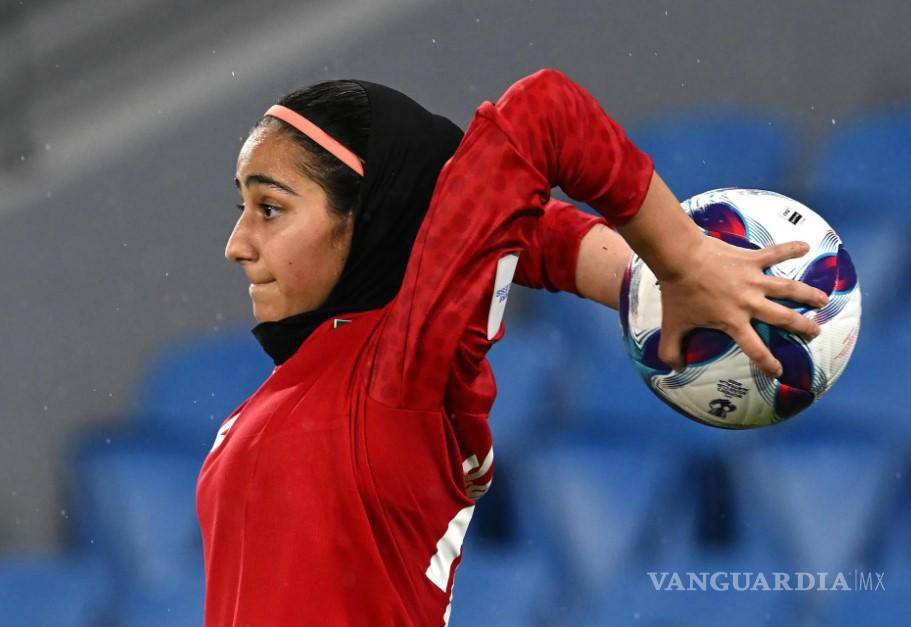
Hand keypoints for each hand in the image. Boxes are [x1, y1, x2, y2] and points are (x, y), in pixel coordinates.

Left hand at [656, 236, 828, 377]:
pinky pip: (775, 253)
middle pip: (783, 318)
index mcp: (733, 321)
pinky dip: (791, 249)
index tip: (780, 371)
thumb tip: (673, 370)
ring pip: (788, 289)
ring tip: (823, 299)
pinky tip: (806, 246)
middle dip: (802, 327)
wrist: (680, 258)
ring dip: (807, 294)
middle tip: (816, 332)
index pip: (755, 348)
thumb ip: (671, 350)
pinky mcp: (751, 259)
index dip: (768, 362)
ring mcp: (753, 280)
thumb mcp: (672, 326)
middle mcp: (750, 303)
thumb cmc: (677, 293)